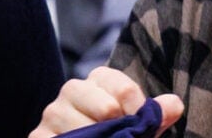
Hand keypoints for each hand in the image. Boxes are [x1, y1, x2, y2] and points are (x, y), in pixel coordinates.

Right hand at [30, 67, 183, 137]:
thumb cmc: (116, 134)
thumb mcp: (139, 125)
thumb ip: (156, 115)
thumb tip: (173, 104)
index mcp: (100, 79)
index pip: (124, 90)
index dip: (138, 112)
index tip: (140, 125)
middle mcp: (72, 89)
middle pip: (107, 108)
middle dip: (119, 129)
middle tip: (120, 137)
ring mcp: (53, 113)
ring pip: (85, 130)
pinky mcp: (38, 136)